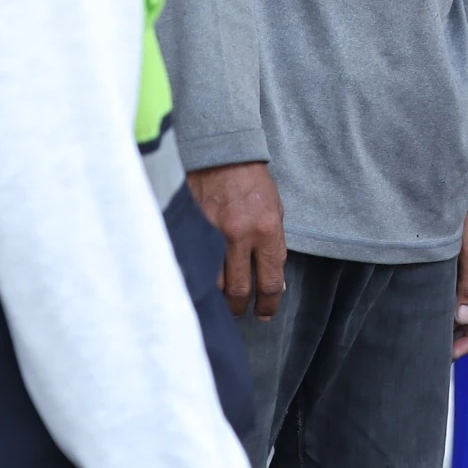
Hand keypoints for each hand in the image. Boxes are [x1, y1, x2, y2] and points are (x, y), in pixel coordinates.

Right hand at [188, 161, 287, 319]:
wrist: (221, 154)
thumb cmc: (252, 183)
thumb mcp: (275, 210)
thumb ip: (274, 245)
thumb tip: (275, 281)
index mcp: (266, 230)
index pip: (270, 280)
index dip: (269, 303)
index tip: (266, 313)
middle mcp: (239, 236)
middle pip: (239, 291)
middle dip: (242, 308)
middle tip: (242, 311)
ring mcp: (212, 234)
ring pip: (213, 285)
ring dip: (219, 299)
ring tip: (222, 302)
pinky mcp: (192, 230)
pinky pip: (195, 266)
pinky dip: (200, 280)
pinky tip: (203, 285)